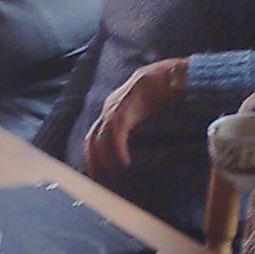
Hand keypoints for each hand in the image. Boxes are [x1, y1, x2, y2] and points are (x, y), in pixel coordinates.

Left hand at [83, 59, 186, 178]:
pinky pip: (116, 136)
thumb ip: (131, 121)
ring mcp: (114, 111)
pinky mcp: (123, 113)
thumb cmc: (154, 93)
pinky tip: (124, 162)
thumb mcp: (137, 110)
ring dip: (105, 158)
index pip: (94, 134)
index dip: (93, 152)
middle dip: (93, 159)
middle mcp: (108, 110)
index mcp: (110, 109)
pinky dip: (118, 151)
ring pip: (102, 139)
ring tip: (112, 173)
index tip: (96, 168)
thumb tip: (129, 136)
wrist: (162, 77)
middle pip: (92, 138)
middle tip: (97, 177)